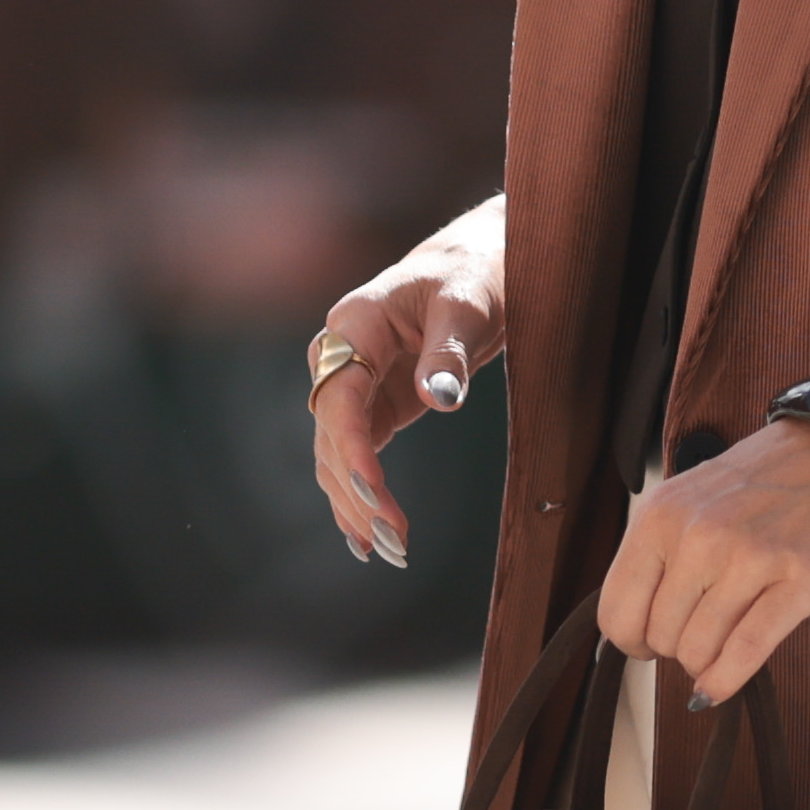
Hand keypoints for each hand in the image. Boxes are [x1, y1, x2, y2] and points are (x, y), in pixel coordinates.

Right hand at [309, 213, 508, 569]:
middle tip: (394, 539)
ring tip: (387, 550)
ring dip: (355, 503)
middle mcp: (341, 356)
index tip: (376, 492)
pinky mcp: (374, 404)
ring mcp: (353, 382)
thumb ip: (450, 351)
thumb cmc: (475, 272)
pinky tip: (366, 538)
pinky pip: (355, 455)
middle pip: (331, 435)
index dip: (353, 449)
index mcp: (354, 324)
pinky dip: (358, 496)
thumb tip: (438, 398)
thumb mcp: (469, 304)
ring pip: (336, 454)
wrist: (478, 260)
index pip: (339, 397)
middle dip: (356, 490)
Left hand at [598, 419, 809, 704]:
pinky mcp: (797, 580)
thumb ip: (654, 559)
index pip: (616, 612)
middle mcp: (698, 535)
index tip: (650, 643)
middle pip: (660, 638)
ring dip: (706, 663)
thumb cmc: (757, 490)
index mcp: (659, 516)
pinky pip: (746, 651)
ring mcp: (749, 557)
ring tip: (723, 643)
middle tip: (702, 631)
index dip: (632, 641)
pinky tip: (721, 686)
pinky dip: (727, 680)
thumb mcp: (685, 505)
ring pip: (698, 650)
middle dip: (677, 649)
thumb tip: (632, 637)